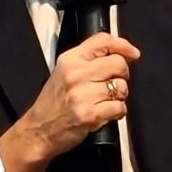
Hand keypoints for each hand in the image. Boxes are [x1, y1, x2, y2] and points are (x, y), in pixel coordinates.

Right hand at [0, 33, 139, 171]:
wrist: (38, 130)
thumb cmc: (53, 102)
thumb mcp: (64, 71)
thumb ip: (88, 59)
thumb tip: (122, 52)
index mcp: (70, 60)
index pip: (103, 41)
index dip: (123, 45)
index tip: (132, 53)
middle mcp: (76, 74)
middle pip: (118, 63)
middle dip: (122, 74)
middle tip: (113, 83)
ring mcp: (83, 95)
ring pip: (121, 86)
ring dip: (119, 95)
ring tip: (106, 100)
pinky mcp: (90, 115)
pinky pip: (120, 107)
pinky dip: (117, 112)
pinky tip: (106, 113)